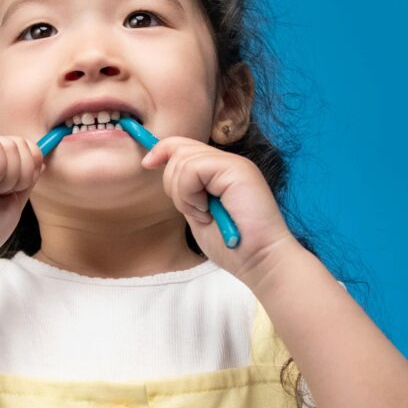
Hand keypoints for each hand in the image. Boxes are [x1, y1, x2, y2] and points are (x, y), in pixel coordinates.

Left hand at [141, 136, 294, 280]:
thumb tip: (158, 166)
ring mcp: (234, 163)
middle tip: (195, 211)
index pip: (184, 145)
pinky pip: (193, 169)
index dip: (161, 150)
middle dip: (173, 184)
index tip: (147, 164)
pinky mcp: (237, 169)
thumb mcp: (198, 213)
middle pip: (179, 149)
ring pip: (182, 159)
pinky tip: (207, 211)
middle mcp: (227, 162)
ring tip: (205, 215)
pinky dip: (191, 194)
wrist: (261, 261)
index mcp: (219, 171)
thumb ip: (185, 190)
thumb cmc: (233, 247)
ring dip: (184, 195)